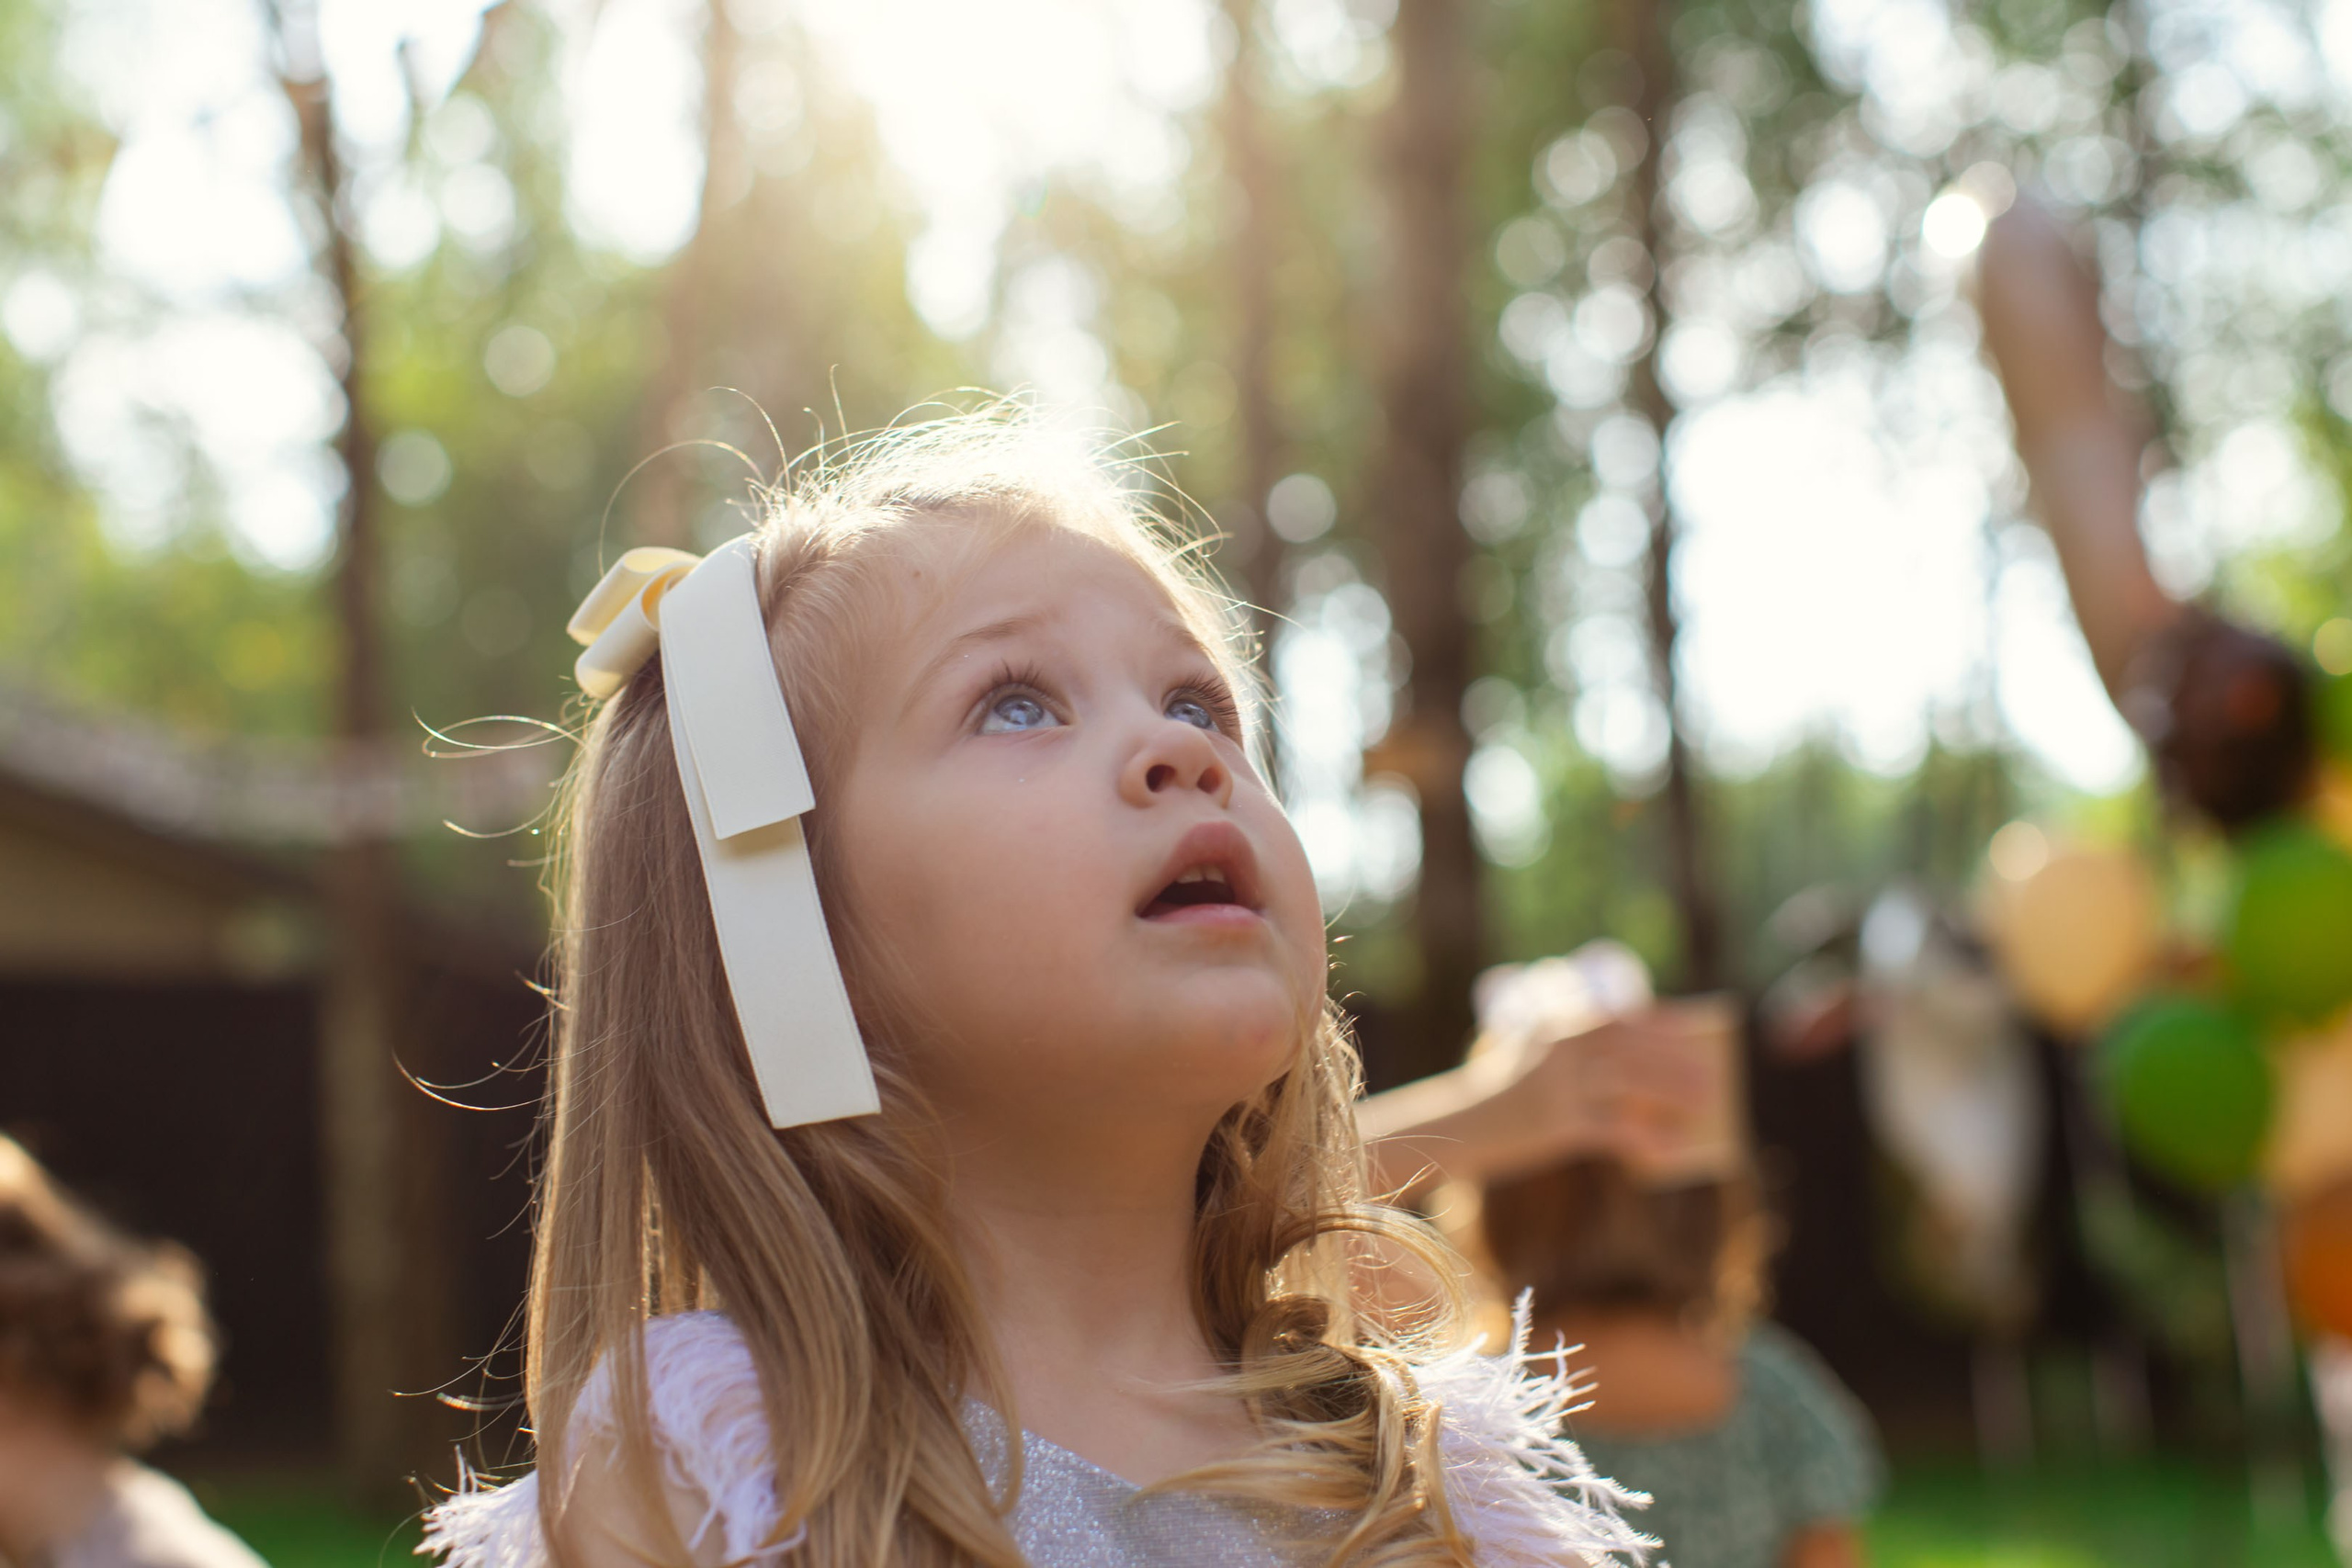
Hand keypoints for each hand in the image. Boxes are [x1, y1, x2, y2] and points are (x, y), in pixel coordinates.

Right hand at [1466, 1002, 1729, 1181]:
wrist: (1458, 1127)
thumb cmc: (1507, 1096)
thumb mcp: (1535, 1060)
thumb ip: (1581, 1060)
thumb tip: (1653, 1080)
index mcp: (1553, 1027)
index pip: (1616, 1018)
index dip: (1658, 1021)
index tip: (1692, 1028)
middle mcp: (1556, 1051)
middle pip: (1629, 1051)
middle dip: (1673, 1063)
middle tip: (1711, 1077)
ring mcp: (1556, 1087)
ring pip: (1628, 1086)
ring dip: (1671, 1094)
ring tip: (1704, 1105)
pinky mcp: (1556, 1125)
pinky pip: (1614, 1130)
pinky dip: (1648, 1139)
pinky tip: (1673, 1149)